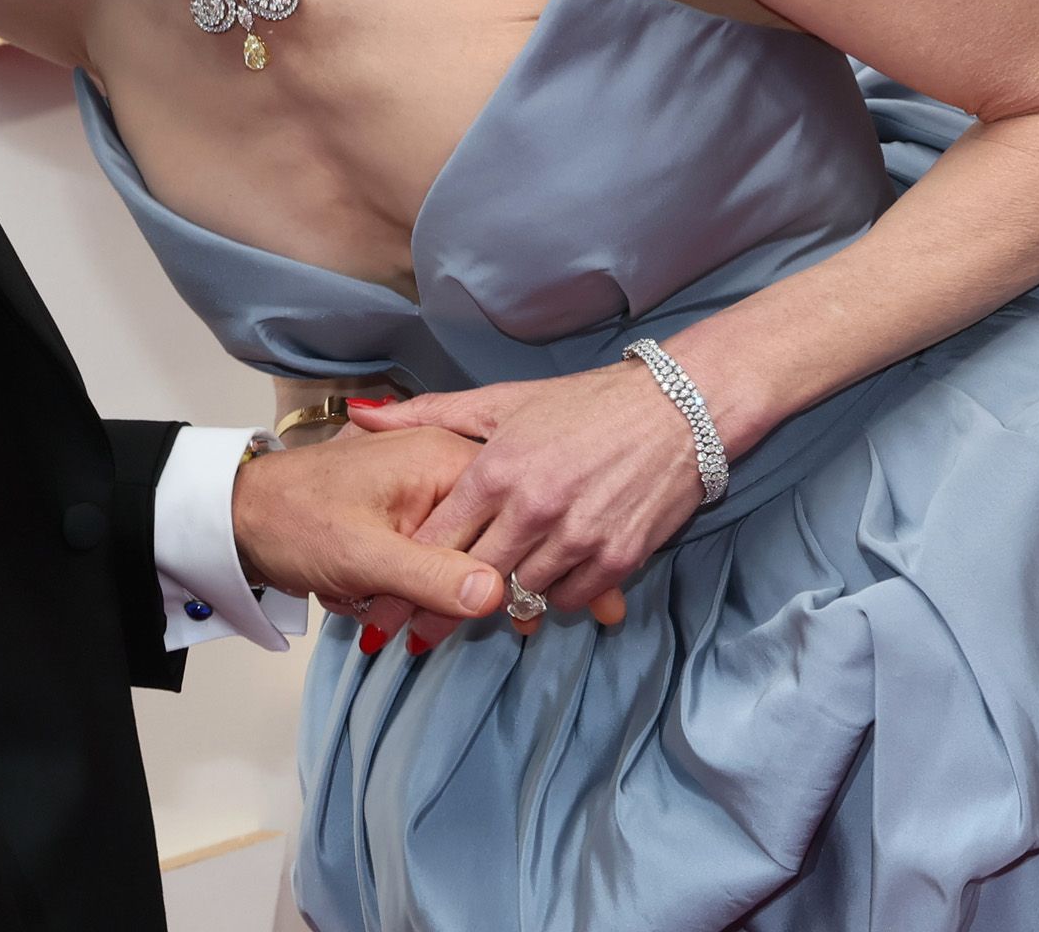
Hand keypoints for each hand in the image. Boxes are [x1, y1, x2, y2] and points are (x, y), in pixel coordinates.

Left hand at [229, 425, 508, 631]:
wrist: (238, 517)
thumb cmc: (294, 521)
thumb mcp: (365, 556)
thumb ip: (433, 575)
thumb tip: (498, 594)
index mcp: (442, 456)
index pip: (502, 517)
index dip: (482, 571)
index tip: (443, 604)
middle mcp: (441, 463)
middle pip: (477, 545)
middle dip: (431, 588)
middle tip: (379, 599)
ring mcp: (424, 489)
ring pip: (450, 562)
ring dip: (407, 592)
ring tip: (358, 590)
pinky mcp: (406, 514)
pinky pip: (425, 561)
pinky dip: (394, 584)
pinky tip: (357, 587)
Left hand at [345, 361, 706, 645]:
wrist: (678, 408)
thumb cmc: (583, 404)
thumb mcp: (501, 402)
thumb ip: (428, 415)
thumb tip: (360, 415)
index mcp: (498, 469)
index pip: (435, 539)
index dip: (402, 574)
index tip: (379, 602)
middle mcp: (534, 508)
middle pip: (470, 580)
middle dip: (436, 611)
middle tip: (411, 636)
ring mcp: (579, 537)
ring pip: (519, 596)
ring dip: (497, 607)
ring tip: (477, 613)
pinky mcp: (619, 558)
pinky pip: (568, 600)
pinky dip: (550, 599)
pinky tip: (538, 589)